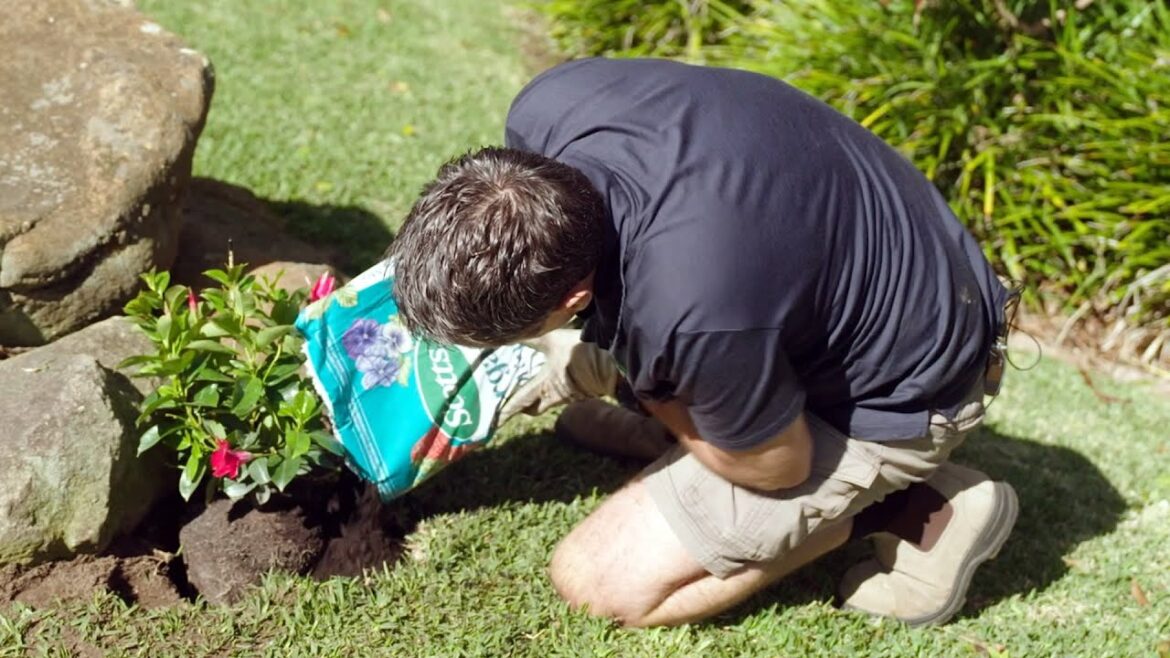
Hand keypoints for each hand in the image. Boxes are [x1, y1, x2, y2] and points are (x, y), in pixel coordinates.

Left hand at [500, 328, 618, 419]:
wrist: (615, 362)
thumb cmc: (581, 353)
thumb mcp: (553, 340)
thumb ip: (531, 338)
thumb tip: (510, 333)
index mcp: (543, 388)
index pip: (517, 404)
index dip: (503, 413)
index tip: (489, 423)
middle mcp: (554, 396)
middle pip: (532, 408)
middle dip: (520, 406)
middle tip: (507, 396)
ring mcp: (569, 395)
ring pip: (547, 400)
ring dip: (537, 395)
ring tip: (528, 382)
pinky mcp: (582, 388)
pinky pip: (561, 392)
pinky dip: (553, 386)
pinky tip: (551, 373)